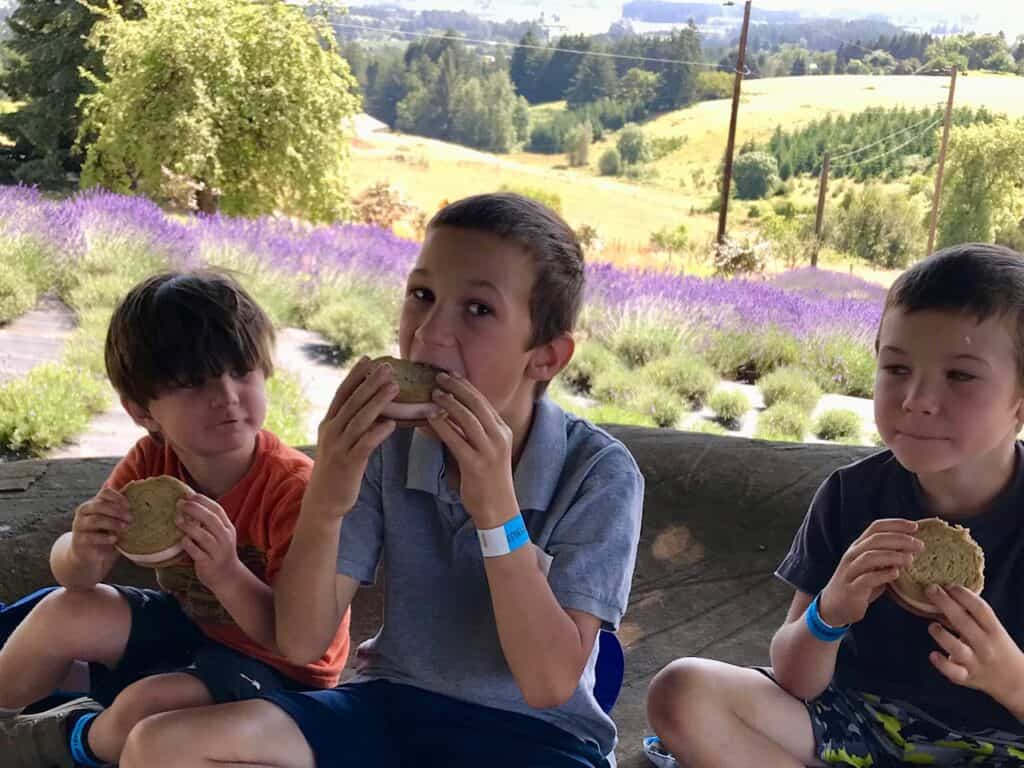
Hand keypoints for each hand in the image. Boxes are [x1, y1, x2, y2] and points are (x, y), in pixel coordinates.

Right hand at [70, 488, 132, 569]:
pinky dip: (104, 538)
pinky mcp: (79, 540)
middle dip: (117, 511)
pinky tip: (115, 539)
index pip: (105, 493)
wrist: (89, 554)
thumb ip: (120, 509)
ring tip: (125, 527)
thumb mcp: (112, 520)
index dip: (118, 497)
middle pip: (99, 505)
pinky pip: (91, 537)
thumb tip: (137, 492)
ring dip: (113, 523)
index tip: (130, 505)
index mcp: (94, 503)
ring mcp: (79, 525)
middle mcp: (84, 512)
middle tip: (131, 518)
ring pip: (95, 520)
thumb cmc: (104, 533)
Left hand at [176, 494, 240, 590]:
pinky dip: (188, 545)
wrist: (227, 577)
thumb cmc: (218, 552)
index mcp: (227, 528)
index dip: (204, 501)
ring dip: (189, 527)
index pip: (217, 510)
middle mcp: (225, 538)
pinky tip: (181, 540)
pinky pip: (197, 552)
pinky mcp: (209, 563)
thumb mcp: (219, 535)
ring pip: (204, 536)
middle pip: (212, 520)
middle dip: (195, 510)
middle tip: (181, 504)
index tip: (190, 495)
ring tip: (177, 520)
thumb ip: (208, 523)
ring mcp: (218, 552)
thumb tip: (189, 505)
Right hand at [305, 357, 399, 521]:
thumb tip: (376, 407)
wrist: (323, 501)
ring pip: (360, 419)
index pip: (342, 393)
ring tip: (395, 387)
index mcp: (329, 423)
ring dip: (378, 401)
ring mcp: (339, 447)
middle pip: (352, 401)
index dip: (355, 375)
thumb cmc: (337, 469)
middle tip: (388, 367)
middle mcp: (332, 431)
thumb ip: (353, 424)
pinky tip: (392, 423)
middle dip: (370, 382)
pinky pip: (365, 444)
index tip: (368, 359)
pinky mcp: (349, 463)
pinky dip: (378, 432)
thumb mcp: (340, 441)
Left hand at [426, 372, 516, 527]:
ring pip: (468, 419)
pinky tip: (430, 417)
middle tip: (439, 376)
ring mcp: (489, 451)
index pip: (484, 401)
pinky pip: (456, 440)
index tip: (451, 374)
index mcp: (503, 431)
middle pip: (477, 404)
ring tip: (434, 393)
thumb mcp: (486, 450)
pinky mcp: (476, 465)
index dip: (466, 385)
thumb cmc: (488, 480)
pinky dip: (443, 426)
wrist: (498, 509)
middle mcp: (499, 437)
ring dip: (449, 403)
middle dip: (457, 387)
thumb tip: (448, 413)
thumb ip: (471, 432)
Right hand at [819, 518, 923, 626]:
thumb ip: (887, 558)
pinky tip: (896, 575)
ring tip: (910, 560)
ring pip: (870, 556)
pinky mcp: (852, 589)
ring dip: (893, 556)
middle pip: (876, 539)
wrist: (835, 606)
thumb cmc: (859, 585)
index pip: (876, 528)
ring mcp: (851, 571)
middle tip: (919, 545)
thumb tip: (913, 550)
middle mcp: (853, 555)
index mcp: (858, 547)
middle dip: (900, 539)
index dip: (896, 524)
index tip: (915, 526)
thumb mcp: (873, 567)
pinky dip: (883, 575)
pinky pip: (867, 579)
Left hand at [926, 585, 1023, 706]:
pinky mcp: (966, 677)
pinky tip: (933, 655)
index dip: (963, 595)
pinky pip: (953, 672)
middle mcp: (986, 646)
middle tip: (930, 590)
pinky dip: (942, 664)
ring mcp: (976, 663)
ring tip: (933, 626)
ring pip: (957, 648)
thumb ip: (971, 616)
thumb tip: (942, 594)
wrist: (1014, 680)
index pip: (980, 609)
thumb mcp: (991, 629)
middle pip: (964, 623)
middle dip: (946, 603)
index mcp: (994, 630)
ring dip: (942, 635)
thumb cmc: (996, 647)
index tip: (949, 585)